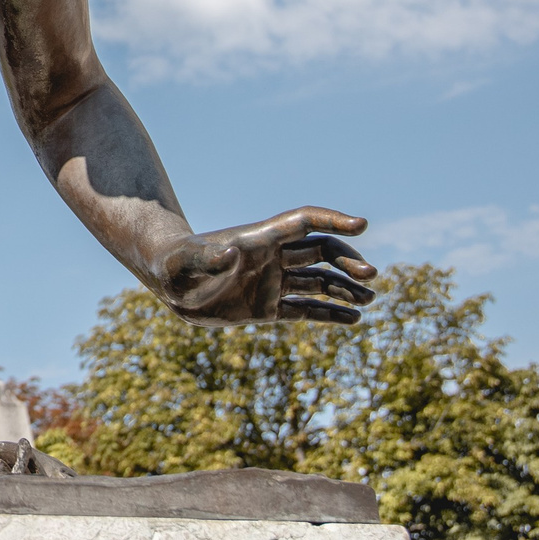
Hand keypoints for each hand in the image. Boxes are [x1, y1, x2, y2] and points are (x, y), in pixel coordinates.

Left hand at [150, 208, 376, 325]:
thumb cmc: (174, 263)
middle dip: (346, 260)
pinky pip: (306, 309)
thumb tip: (231, 255)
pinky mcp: (269, 307)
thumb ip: (207, 257)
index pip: (304, 223)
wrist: (168, 282)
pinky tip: (354, 319)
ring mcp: (273, 281)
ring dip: (345, 288)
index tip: (361, 225)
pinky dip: (330, 314)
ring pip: (319, 281)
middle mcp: (272, 258)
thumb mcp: (186, 260)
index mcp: (259, 240)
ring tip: (369, 300)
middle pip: (320, 251)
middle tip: (370, 276)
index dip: (332, 220)